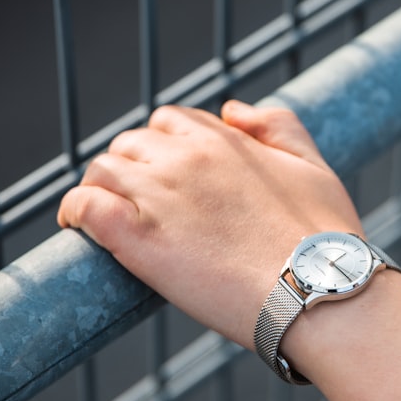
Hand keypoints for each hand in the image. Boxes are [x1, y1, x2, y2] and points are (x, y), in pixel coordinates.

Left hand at [57, 101, 362, 347]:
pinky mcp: (137, 240)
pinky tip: (78, 226)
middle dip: (134, 166)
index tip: (172, 176)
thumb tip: (232, 108)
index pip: (172, 121)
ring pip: (102, 170)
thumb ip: (278, 126)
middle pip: (132, 143)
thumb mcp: (314, 166)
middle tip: (143, 203)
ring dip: (102, 187)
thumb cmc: (325, 239)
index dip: (168, 147)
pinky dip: (75, 210)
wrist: (319, 291)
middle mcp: (186, 160)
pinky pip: (84, 205)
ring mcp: (159, 197)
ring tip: (109, 216)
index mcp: (224, 141)